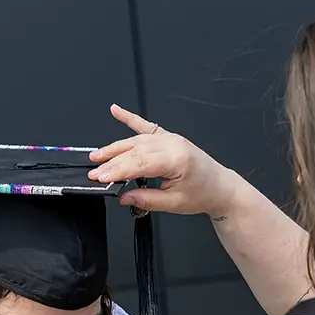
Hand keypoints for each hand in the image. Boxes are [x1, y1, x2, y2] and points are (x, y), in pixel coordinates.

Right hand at [89, 104, 238, 218]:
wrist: (220, 187)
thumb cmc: (202, 194)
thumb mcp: (174, 204)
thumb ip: (147, 199)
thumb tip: (123, 197)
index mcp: (176, 159)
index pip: (139, 163)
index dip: (116, 170)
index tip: (100, 177)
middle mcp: (173, 144)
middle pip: (134, 151)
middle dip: (111, 162)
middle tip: (94, 172)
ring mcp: (171, 138)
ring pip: (136, 140)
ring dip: (115, 147)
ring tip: (98, 156)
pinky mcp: (169, 137)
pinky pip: (147, 126)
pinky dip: (130, 118)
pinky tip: (116, 111)